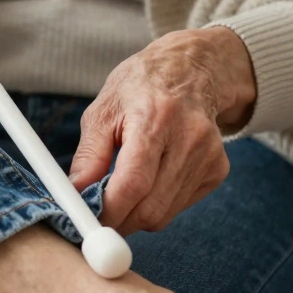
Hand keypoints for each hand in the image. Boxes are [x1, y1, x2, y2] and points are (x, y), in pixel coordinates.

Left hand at [69, 27, 256, 234]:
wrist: (190, 70)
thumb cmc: (140, 87)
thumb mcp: (103, 110)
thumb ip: (89, 155)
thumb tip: (75, 195)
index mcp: (155, 118)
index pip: (133, 183)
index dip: (109, 211)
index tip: (88, 220)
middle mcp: (188, 138)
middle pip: (151, 208)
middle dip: (119, 221)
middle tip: (99, 216)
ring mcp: (208, 156)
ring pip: (164, 214)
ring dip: (137, 215)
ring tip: (124, 190)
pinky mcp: (217, 170)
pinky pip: (180, 207)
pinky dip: (158, 205)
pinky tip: (152, 179)